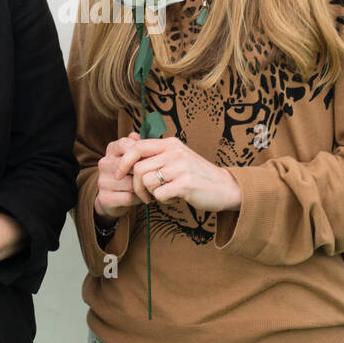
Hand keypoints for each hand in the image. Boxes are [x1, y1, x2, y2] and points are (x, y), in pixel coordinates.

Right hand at [94, 132, 146, 221]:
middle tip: (155, 177)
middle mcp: (104, 163)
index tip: (151, 159)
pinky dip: (138, 199)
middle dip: (145, 172)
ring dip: (143, 188)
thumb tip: (139, 136)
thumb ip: (138, 146)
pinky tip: (141, 197)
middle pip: (131, 165)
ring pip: (131, 184)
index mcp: (111, 150)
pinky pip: (129, 197)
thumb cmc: (129, 174)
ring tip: (148, 188)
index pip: (125, 144)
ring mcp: (102, 181)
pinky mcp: (105, 198)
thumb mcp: (133, 157)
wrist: (114, 199)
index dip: (141, 152)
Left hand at [115, 135, 242, 212]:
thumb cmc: (196, 174)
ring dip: (149, 194)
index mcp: (170, 144)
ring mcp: (180, 167)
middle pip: (138, 168)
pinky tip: (172, 198)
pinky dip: (162, 200)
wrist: (224, 187)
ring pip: (146, 181)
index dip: (123, 161)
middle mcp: (174, 152)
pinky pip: (159, 194)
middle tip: (143, 195)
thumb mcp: (177, 157)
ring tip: (161, 195)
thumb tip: (130, 142)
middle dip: (136, 185)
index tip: (119, 173)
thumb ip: (157, 152)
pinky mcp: (185, 184)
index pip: (136, 147)